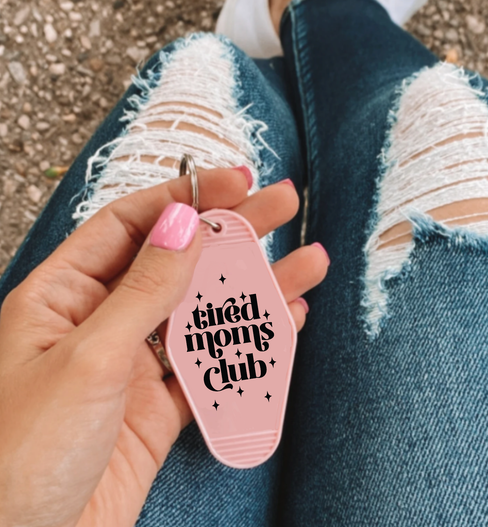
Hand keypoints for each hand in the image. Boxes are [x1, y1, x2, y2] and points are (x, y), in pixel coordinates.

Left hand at [0, 168, 328, 526]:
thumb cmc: (19, 458)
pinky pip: (211, 365)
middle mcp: (101, 322)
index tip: (233, 182)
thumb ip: (142, 291)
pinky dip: (247, 345)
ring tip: (305, 264)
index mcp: (63, 296)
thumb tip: (181, 226)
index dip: (184, 197)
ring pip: (203, 314)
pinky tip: (282, 322)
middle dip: (232, 232)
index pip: (131, 224)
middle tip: (282, 204)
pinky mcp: (159, 405)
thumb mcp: (87, 359)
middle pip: (178, 262)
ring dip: (253, 290)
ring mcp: (134, 364)